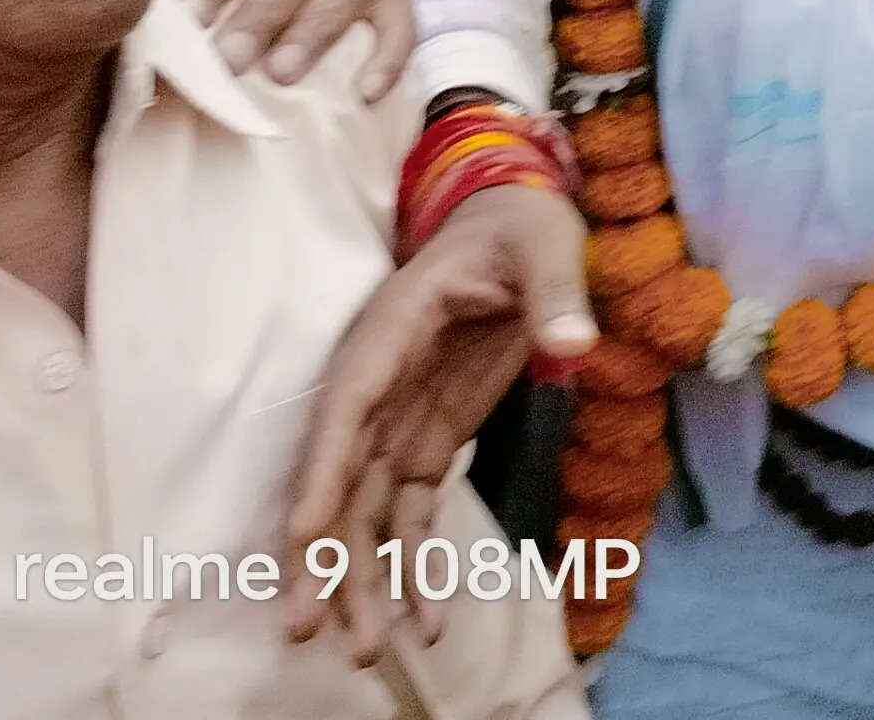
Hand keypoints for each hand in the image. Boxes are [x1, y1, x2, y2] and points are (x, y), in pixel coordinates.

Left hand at [188, 0, 413, 93]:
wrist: (309, 35)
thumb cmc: (249, 33)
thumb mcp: (215, 23)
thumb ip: (186, 33)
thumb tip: (151, 64)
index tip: (190, 21)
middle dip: (261, 12)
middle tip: (231, 60)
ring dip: (313, 28)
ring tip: (284, 75)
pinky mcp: (392, 1)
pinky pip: (398, 18)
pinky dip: (387, 52)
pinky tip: (367, 91)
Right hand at [279, 178, 593, 660]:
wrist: (514, 222)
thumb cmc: (519, 226)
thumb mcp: (545, 244)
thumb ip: (556, 292)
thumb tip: (571, 340)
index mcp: (391, 332)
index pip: (346, 409)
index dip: (320, 472)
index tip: (302, 535)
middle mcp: (380, 386)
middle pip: (340, 479)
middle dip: (323, 556)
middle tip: (314, 630)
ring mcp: (399, 420)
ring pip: (366, 511)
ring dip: (362, 579)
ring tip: (366, 650)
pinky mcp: (429, 439)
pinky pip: (412, 512)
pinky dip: (416, 565)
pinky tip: (429, 621)